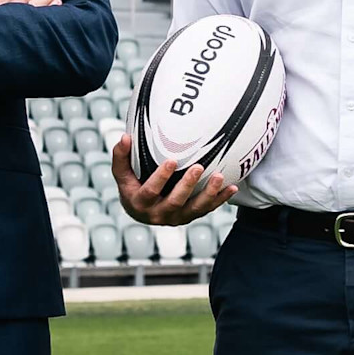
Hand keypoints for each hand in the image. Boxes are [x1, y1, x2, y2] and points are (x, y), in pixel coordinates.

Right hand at [110, 136, 238, 226]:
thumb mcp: (122, 174)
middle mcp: (159, 214)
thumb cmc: (132, 186)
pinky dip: (220, 200)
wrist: (142, 211)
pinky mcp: (190, 217)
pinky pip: (207, 209)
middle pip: (175, 202)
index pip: (150, 192)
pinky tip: (232, 188)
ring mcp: (176, 218)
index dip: (161, 178)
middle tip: (198, 167)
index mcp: (140, 203)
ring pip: (195, 209)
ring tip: (219, 177)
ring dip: (208, 194)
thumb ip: (121, 156)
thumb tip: (124, 136)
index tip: (171, 160)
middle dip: (188, 185)